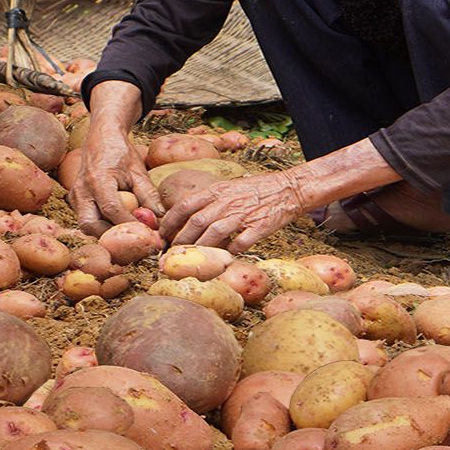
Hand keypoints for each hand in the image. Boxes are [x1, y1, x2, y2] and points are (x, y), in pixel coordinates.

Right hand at [72, 125, 160, 237]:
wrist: (101, 138)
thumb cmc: (121, 153)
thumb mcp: (139, 171)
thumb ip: (148, 195)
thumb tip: (159, 219)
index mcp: (98, 179)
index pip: (112, 210)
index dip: (129, 224)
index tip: (148, 233)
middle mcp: (82, 190)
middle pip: (90, 225)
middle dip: (112, 236)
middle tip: (135, 240)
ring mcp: (75, 196)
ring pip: (86, 226)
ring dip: (106, 233)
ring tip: (128, 234)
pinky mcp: (75, 201)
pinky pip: (86, 220)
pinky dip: (102, 226)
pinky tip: (118, 225)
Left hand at [161, 171, 305, 252]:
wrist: (287, 189)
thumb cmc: (255, 190)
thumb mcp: (228, 188)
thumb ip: (209, 201)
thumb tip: (187, 217)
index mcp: (217, 191)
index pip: (185, 205)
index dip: (170, 222)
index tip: (161, 236)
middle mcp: (226, 202)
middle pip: (196, 222)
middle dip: (180, 241)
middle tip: (171, 255)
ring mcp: (243, 215)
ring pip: (214, 234)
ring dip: (200, 249)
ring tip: (191, 261)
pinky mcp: (259, 227)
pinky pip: (240, 243)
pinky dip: (229, 253)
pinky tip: (222, 260)